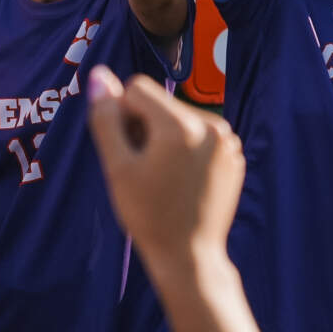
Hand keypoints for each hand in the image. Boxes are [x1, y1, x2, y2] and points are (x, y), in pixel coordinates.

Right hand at [83, 66, 242, 267]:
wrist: (189, 256)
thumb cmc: (147, 215)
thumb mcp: (117, 167)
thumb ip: (106, 118)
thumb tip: (99, 75)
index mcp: (181, 125)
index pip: (137, 89)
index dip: (122, 117)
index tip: (127, 151)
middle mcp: (211, 125)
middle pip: (160, 103)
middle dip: (145, 126)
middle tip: (143, 168)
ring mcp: (227, 140)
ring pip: (179, 118)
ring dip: (164, 137)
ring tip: (162, 176)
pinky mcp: (234, 155)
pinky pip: (200, 135)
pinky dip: (186, 149)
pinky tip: (181, 180)